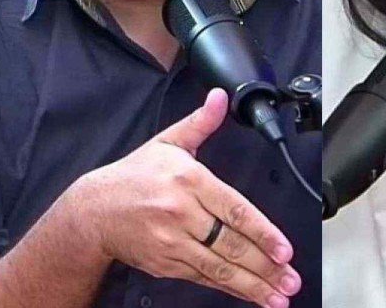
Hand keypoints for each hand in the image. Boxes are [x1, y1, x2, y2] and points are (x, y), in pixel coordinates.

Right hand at [71, 88, 299, 307]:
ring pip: (219, 267)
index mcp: (187, 180)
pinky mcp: (165, 263)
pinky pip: (203, 277)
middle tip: (291, 279)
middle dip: (265, 265)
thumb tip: (220, 98)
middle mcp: (181, 213)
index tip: (284, 248)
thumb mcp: (166, 143)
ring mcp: (172, 242)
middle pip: (230, 244)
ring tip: (278, 296)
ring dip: (253, 285)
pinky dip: (229, 288)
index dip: (261, 231)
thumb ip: (200, 123)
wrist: (94, 210)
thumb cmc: (133, 176)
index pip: (232, 209)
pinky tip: (250, 294)